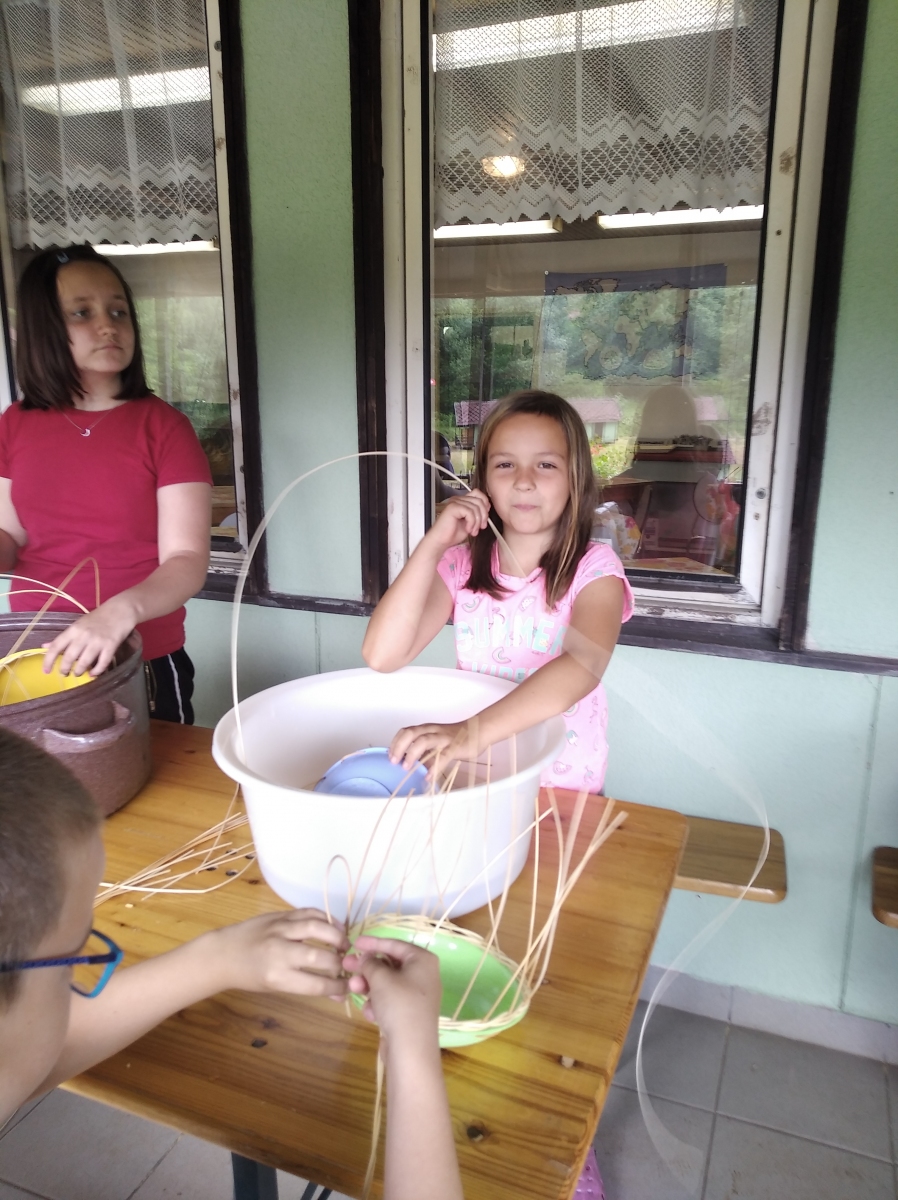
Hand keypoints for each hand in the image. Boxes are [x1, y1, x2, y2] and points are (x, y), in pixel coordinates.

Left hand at [42, 596, 136, 676]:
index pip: (56, 646)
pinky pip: (102, 663)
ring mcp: (98, 641)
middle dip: (65, 669)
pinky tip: (93, 674)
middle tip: (64, 674)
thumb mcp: (78, 625)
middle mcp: (84, 635)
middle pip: (70, 657)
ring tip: (78, 673)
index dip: (48, 660)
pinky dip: (97, 671)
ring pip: (85, 662)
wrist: (121, 610)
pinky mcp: (111, 646)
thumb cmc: (98, 618)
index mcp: (74, 629)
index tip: (46, 671)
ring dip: (79, 671)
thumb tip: (45, 647)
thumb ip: (63, 638)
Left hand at [209, 909, 349, 997]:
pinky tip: (335, 926)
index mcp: (277, 977)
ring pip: (317, 928)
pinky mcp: (280, 915)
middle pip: (320, 957)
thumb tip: (337, 994)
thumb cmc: (248, 976)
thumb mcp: (275, 987)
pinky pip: (308, 912)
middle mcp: (279, 952)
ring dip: (337, 935)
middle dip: (340, 962)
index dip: (337, 986)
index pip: (316, 984)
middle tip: (349, 964)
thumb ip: (306, 986)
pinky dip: (325, 918)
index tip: (348, 986)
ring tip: (346, 943)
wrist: (223, 953)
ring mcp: (280, 929)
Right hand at [343, 937, 441, 1045]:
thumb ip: (370, 963)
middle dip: (367, 967)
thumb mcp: (381, 978)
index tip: (354, 942)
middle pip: (389, 964)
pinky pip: (390, 1000)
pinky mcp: (409, 1013)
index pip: (394, 944)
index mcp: (422, 960)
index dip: (373, 942)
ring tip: (353, 989)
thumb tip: (366, 957)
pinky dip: (378, 1003)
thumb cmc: (399, 1004)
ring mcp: (417, 995)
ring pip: (387, 983)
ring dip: (369, 985)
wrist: (411, 1049)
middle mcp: (423, 974)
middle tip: (346, 965)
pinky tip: (371, 1013)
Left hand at [389, 719, 481, 775]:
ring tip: (406, 767)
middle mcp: (432, 731)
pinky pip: (442, 756)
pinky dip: (433, 767)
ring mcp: (443, 738)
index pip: (405, 731)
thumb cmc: (454, 738)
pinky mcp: (454, 747)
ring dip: (412, 754)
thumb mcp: (435, 743)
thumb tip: (408, 766)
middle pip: (410, 733)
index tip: (389, 756)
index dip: (395, 742)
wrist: (477, 730)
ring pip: (423, 741)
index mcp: (425, 729)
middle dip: (399, 747)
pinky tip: (428, 777)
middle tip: (393, 761)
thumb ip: (422, 752)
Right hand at [428, 488, 489, 551]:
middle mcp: (458, 499)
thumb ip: (477, 514)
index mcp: (462, 501)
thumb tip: (487, 508)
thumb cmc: (453, 534)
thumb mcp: (470, 522)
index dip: (485, 504)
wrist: (440, 541)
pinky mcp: (453, 507)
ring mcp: (455, 502)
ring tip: (473, 531)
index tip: (484, 518)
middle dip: (483, 515)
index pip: (478, 493)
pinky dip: (472, 522)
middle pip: (479, 500)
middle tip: (481, 527)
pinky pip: (469, 512)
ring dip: (477, 522)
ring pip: (476, 507)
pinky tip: (468, 529)